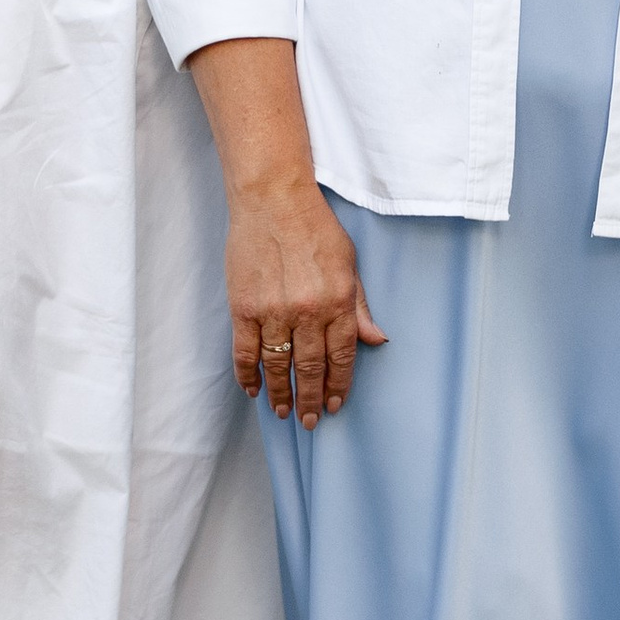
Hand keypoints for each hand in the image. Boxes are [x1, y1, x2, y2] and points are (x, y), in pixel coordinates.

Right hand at [224, 174, 386, 425]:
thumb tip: (375, 340)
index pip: (341, 357)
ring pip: (277, 366)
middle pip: (309, 368)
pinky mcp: (243, 307)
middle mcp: (307, 311)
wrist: (272, 199)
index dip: (339, 386)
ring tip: (282, 411)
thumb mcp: (349, 262)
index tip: (336, 405)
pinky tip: (253, 389)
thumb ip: (359, 304)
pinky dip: (248, 374)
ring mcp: (273, 311)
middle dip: (311, 400)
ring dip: (280, 394)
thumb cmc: (314, 226)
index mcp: (338, 301)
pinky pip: (245, 351)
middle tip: (310, 421)